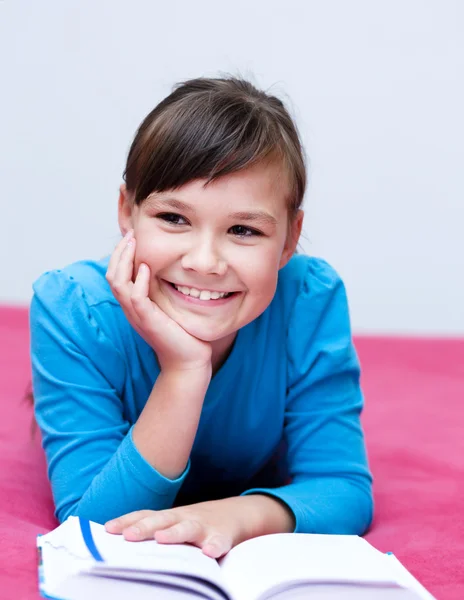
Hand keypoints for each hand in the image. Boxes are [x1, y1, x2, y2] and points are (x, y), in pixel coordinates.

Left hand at [105, 496, 294, 558]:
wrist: (237, 514)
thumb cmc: (197, 525)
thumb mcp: (175, 524)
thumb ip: (154, 530)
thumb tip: (118, 540)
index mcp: (170, 517)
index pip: (145, 516)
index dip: (127, 521)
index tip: (108, 529)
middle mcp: (184, 518)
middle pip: (163, 520)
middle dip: (144, 527)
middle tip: (128, 536)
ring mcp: (204, 526)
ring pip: (189, 528)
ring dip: (175, 533)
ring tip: (162, 540)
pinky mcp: (224, 537)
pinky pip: (220, 542)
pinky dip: (215, 546)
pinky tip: (209, 553)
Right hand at [106, 230, 211, 372]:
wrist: (189, 361)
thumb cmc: (183, 334)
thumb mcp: (170, 307)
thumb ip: (164, 291)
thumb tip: (170, 269)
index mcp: (134, 305)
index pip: (117, 275)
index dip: (121, 255)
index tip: (132, 237)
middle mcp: (131, 309)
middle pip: (112, 276)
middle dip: (120, 252)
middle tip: (131, 234)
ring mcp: (137, 316)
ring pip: (118, 284)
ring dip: (124, 261)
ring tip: (134, 244)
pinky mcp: (148, 322)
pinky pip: (136, 298)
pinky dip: (138, 281)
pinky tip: (146, 268)